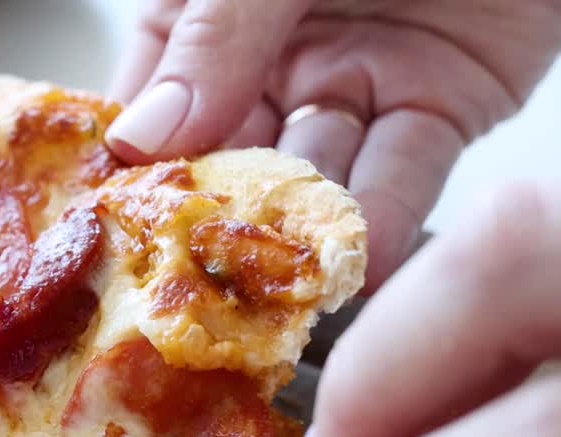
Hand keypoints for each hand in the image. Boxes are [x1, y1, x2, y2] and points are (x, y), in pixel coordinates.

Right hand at [106, 0, 560, 289]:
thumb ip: (213, 36)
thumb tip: (143, 137)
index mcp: (212, 11)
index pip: (154, 103)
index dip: (134, 168)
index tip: (117, 234)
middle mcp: (275, 55)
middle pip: (230, 158)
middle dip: (216, 220)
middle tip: (197, 285)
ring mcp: (356, 81)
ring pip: (316, 176)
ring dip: (297, 232)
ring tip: (277, 285)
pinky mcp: (443, 104)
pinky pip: (404, 172)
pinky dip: (382, 220)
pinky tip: (352, 260)